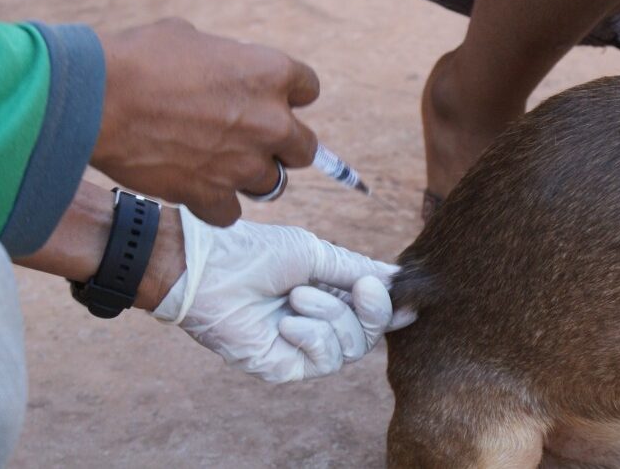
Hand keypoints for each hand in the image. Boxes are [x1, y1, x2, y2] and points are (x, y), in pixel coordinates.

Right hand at [93, 18, 319, 225]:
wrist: (98, 99)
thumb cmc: (140, 59)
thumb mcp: (193, 40)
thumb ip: (227, 63)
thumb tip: (225, 75)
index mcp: (271, 73)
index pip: (309, 89)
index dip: (288, 95)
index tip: (268, 98)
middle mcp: (270, 122)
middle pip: (305, 147)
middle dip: (282, 144)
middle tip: (251, 138)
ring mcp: (245, 164)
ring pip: (272, 184)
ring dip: (250, 175)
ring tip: (219, 163)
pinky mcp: (213, 195)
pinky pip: (232, 213)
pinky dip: (216, 204)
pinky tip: (197, 187)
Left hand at [152, 207, 415, 382]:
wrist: (209, 271)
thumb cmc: (256, 254)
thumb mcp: (316, 252)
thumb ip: (357, 269)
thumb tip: (397, 278)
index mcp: (327, 293)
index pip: (371, 310)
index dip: (391, 307)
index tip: (411, 299)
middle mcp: (319, 322)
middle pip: (370, 333)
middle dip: (373, 310)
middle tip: (363, 288)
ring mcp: (303, 347)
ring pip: (352, 347)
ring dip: (331, 316)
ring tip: (297, 296)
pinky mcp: (287, 368)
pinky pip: (325, 361)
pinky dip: (313, 336)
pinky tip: (287, 321)